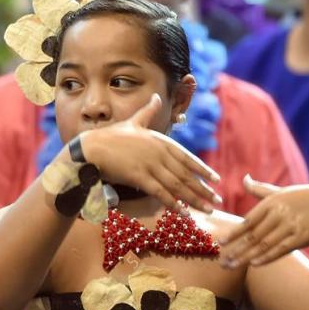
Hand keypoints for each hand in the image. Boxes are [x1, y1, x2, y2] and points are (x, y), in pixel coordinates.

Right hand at [80, 94, 221, 211]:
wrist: (91, 147)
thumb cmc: (111, 136)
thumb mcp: (133, 121)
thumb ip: (148, 111)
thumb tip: (156, 96)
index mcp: (159, 140)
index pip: (187, 157)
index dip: (203, 169)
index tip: (216, 179)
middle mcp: (158, 152)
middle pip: (185, 174)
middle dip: (203, 188)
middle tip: (217, 200)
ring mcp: (149, 165)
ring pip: (177, 185)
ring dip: (194, 199)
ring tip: (207, 209)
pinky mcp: (139, 177)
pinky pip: (160, 193)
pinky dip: (174, 204)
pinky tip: (184, 213)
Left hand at [218, 175, 308, 267]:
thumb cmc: (305, 197)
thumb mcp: (282, 191)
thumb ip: (260, 189)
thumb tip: (244, 178)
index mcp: (272, 202)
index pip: (248, 221)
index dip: (233, 233)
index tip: (220, 242)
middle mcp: (279, 214)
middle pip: (253, 236)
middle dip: (236, 250)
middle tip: (221, 262)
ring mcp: (291, 226)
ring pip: (264, 244)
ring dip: (246, 257)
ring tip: (232, 266)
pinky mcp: (303, 237)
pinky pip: (282, 249)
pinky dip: (267, 257)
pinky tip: (254, 264)